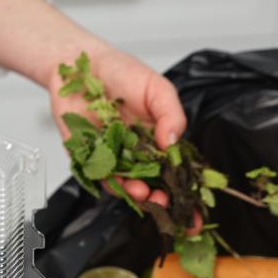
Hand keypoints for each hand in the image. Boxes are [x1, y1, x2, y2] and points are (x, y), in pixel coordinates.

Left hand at [49, 47, 187, 206]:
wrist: (82, 64)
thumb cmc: (122, 72)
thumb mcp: (158, 89)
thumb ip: (170, 115)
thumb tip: (173, 142)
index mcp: (157, 140)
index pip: (175, 172)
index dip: (185, 194)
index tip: (195, 214)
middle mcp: (136, 153)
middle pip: (151, 185)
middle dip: (159, 200)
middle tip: (164, 202)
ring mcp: (111, 157)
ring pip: (124, 184)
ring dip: (134, 193)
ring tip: (142, 191)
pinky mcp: (85, 155)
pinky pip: (96, 174)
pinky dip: (106, 180)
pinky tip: (117, 179)